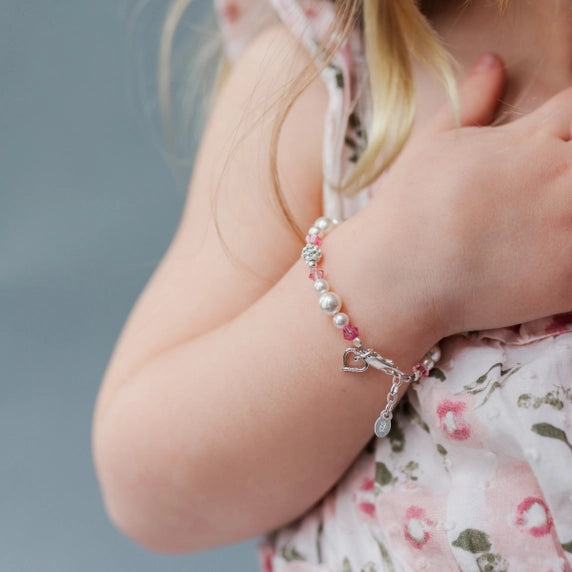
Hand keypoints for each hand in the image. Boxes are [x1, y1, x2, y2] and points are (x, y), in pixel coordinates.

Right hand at [352, 54, 571, 339]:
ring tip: (539, 225)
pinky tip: (538, 259)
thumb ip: (471, 100)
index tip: (546, 149)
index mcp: (530, 140)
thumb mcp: (431, 145)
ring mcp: (570, 228)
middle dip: (567, 169)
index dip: (565, 128)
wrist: (396, 278)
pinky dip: (568, 256)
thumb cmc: (407, 210)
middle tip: (540, 191)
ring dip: (568, 209)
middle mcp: (558, 177)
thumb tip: (493, 62)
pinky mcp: (569, 276)